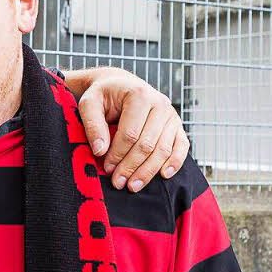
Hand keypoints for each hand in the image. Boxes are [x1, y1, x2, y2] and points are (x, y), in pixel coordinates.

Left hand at [72, 67, 189, 191]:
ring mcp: (171, 115)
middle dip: (131, 167)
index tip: (106, 168)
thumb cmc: (103, 95)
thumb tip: (100, 151)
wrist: (120, 85)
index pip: (130, 133)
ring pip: (163, 149)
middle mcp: (160, 104)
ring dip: (148, 171)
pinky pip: (181, 146)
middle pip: (148, 144)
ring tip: (133, 186)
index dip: (117, 154)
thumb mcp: (89, 104)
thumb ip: (92, 125)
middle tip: (118, 183)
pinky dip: (175, 162)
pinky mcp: (177, 125)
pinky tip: (164, 175)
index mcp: (139, 95)